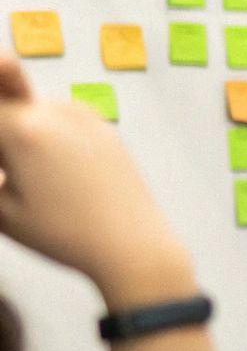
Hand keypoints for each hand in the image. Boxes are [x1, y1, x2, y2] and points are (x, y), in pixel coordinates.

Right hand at [0, 57, 191, 302]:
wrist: (130, 242)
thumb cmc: (65, 233)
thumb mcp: (1, 211)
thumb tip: (3, 158)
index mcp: (23, 129)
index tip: (3, 169)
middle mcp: (55, 112)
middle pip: (8, 107)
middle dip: (4, 136)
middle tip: (12, 170)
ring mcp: (85, 115)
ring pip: (33, 111)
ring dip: (24, 133)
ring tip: (37, 178)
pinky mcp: (103, 126)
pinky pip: (61, 122)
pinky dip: (50, 138)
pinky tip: (62, 176)